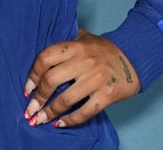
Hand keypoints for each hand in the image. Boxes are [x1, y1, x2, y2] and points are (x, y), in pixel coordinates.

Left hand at [23, 28, 139, 127]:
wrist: (135, 57)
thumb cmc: (105, 49)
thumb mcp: (85, 37)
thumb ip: (66, 41)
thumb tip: (41, 50)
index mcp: (76, 46)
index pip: (46, 58)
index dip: (32, 75)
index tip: (27, 88)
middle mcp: (85, 62)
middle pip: (52, 80)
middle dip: (38, 97)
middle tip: (30, 109)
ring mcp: (96, 79)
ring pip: (66, 99)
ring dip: (49, 112)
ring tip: (39, 120)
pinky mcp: (107, 94)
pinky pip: (85, 111)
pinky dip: (70, 120)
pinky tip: (60, 123)